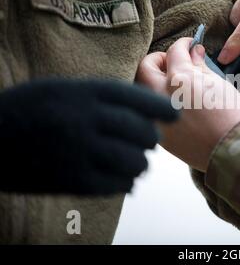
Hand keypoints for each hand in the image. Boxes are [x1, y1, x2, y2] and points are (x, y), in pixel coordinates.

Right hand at [0, 79, 177, 194]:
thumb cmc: (31, 109)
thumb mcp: (65, 89)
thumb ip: (102, 97)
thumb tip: (143, 111)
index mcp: (85, 92)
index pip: (137, 98)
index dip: (161, 108)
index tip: (174, 115)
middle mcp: (86, 119)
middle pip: (142, 132)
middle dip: (150, 138)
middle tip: (146, 141)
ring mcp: (80, 152)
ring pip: (135, 161)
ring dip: (140, 162)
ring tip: (133, 161)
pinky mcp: (73, 181)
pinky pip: (117, 184)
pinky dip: (125, 181)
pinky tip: (119, 177)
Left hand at [137, 38, 239, 171]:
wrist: (234, 150)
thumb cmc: (232, 116)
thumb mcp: (218, 84)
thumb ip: (200, 66)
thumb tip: (194, 52)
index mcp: (179, 79)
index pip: (174, 51)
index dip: (183, 44)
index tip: (189, 45)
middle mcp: (162, 96)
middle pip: (145, 67)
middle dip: (159, 60)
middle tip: (174, 61)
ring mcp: (157, 116)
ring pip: (143, 90)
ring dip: (155, 81)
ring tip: (174, 83)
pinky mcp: (160, 135)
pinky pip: (152, 111)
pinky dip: (159, 102)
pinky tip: (176, 104)